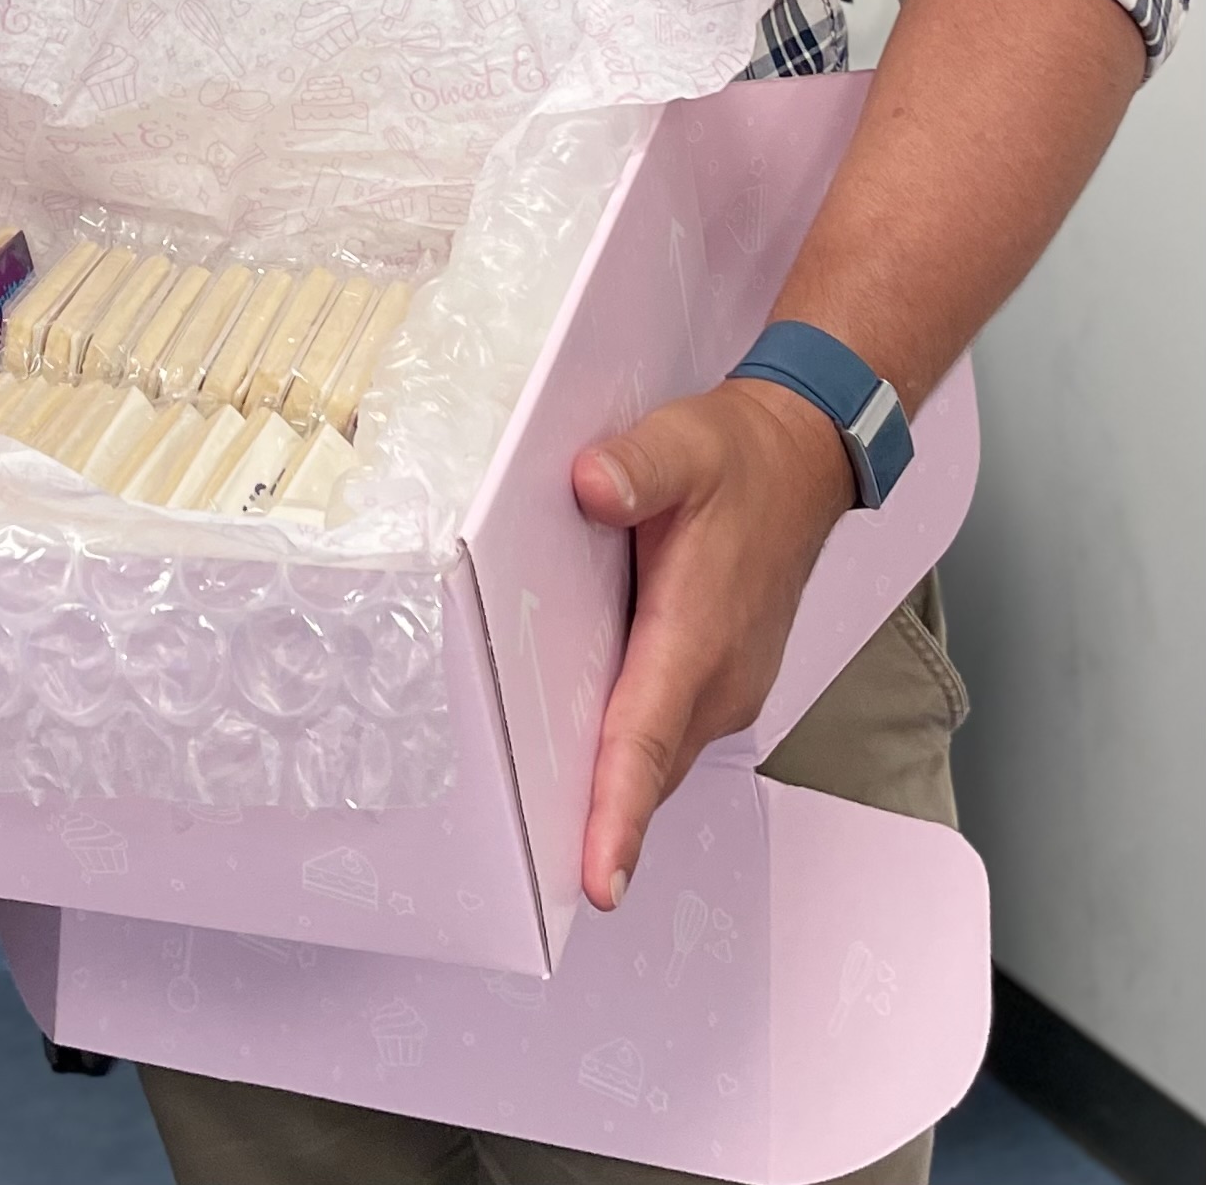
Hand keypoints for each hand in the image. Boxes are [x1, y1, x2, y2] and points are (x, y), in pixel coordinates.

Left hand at [570, 377, 853, 909]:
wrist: (803, 457)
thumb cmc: (743, 458)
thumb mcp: (682, 443)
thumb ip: (636, 467)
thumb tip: (591, 485)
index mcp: (699, 635)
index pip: (646, 739)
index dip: (620, 814)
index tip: (599, 880)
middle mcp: (718, 678)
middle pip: (643, 766)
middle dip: (594, 821)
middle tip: (522, 864)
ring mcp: (725, 685)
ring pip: (655, 754)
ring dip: (611, 790)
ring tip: (537, 828)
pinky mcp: (721, 677)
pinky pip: (664, 731)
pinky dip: (629, 754)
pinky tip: (582, 749)